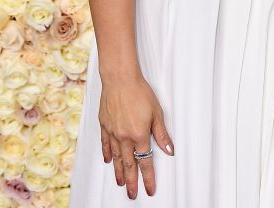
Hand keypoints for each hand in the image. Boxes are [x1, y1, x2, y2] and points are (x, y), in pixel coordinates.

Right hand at [99, 72, 173, 198]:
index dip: (148, 177)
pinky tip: (108, 161)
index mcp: (139, 134)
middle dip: (132, 181)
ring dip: (119, 172)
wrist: (120, 79)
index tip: (150, 188)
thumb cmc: (139, 91)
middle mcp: (124, 137)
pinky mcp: (104, 125)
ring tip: (121, 183)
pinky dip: (107, 154)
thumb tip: (169, 150)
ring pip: (115, 158)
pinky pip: (105, 144)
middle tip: (132, 194)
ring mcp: (112, 132)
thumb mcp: (157, 112)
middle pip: (129, 165)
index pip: (145, 161)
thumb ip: (162, 134)